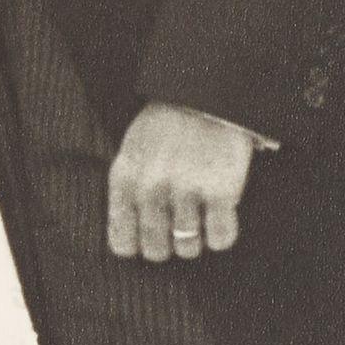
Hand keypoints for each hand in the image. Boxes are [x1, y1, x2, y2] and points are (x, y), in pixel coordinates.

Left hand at [107, 103, 254, 261]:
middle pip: (156, 251)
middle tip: (178, 227)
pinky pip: (221, 238)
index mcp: (125, 179)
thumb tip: (128, 240)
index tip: (148, 239)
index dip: (137, 246)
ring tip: (200, 218)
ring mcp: (187, 190)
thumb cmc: (166, 125)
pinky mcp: (221, 190)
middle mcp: (152, 188)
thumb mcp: (132, 152)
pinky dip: (221, 236)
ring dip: (195, 240)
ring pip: (188, 249)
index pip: (122, 242)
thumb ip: (127, 192)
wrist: (206, 93)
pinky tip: (220, 218)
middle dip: (168, 245)